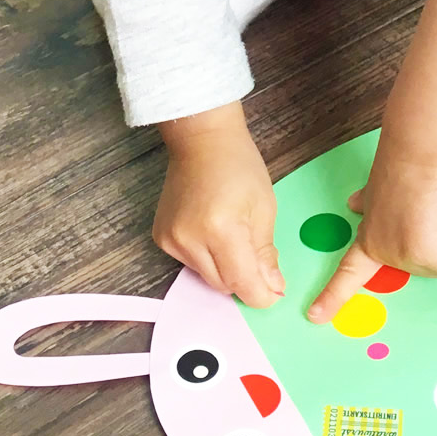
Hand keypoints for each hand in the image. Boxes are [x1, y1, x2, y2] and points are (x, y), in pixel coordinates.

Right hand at [154, 103, 284, 308]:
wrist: (202, 141)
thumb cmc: (238, 167)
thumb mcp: (264, 209)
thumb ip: (266, 253)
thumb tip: (272, 288)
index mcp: (220, 228)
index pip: (242, 282)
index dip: (262, 294)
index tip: (275, 292)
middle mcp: (189, 239)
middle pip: (223, 285)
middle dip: (245, 279)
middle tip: (259, 258)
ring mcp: (171, 240)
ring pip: (207, 278)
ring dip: (226, 269)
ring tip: (234, 236)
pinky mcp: (161, 239)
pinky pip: (191, 265)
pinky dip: (208, 259)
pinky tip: (214, 232)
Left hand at [306, 158, 436, 322]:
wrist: (423, 153)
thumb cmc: (410, 165)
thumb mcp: (387, 191)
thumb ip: (378, 208)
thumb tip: (353, 205)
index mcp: (370, 234)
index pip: (349, 272)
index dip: (334, 295)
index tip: (315, 316)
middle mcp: (383, 249)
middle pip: (427, 261)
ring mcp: (404, 254)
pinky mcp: (430, 254)